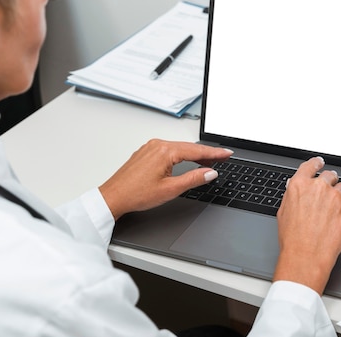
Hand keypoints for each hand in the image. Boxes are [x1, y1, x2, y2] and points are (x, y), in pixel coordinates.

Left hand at [98, 139, 232, 219]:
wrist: (113, 197)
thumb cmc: (136, 194)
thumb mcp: (171, 189)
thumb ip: (194, 179)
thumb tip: (210, 172)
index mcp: (165, 151)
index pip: (197, 150)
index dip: (215, 153)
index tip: (227, 153)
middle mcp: (157, 144)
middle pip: (189, 147)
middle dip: (207, 153)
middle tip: (223, 157)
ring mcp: (150, 147)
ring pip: (179, 148)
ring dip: (194, 154)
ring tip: (209, 160)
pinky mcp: (146, 152)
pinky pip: (169, 150)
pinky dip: (181, 154)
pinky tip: (187, 160)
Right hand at [273, 157, 340, 294]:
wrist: (306, 255)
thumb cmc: (293, 238)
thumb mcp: (283, 212)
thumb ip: (291, 195)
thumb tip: (295, 187)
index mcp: (300, 185)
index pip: (310, 166)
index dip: (315, 164)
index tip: (318, 163)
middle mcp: (318, 186)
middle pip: (328, 176)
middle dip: (327, 184)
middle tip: (325, 197)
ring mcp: (336, 195)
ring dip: (339, 194)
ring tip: (333, 210)